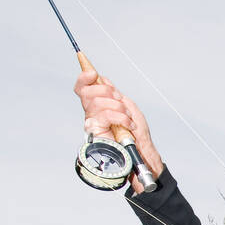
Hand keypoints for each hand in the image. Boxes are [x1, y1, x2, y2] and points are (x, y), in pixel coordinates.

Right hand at [73, 69, 163, 190]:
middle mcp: (92, 113)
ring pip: (97, 102)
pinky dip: (120, 117)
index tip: (92, 73)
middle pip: (87, 92)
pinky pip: (104, 115)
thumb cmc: (136, 132)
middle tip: (119, 100)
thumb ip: (113, 93)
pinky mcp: (96, 132)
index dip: (84, 78)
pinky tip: (128, 125)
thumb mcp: (127, 106)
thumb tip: (102, 79)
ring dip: (117, 106)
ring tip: (127, 117)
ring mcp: (92, 122)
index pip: (82, 88)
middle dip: (106, 91)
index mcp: (98, 105)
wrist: (141, 150)